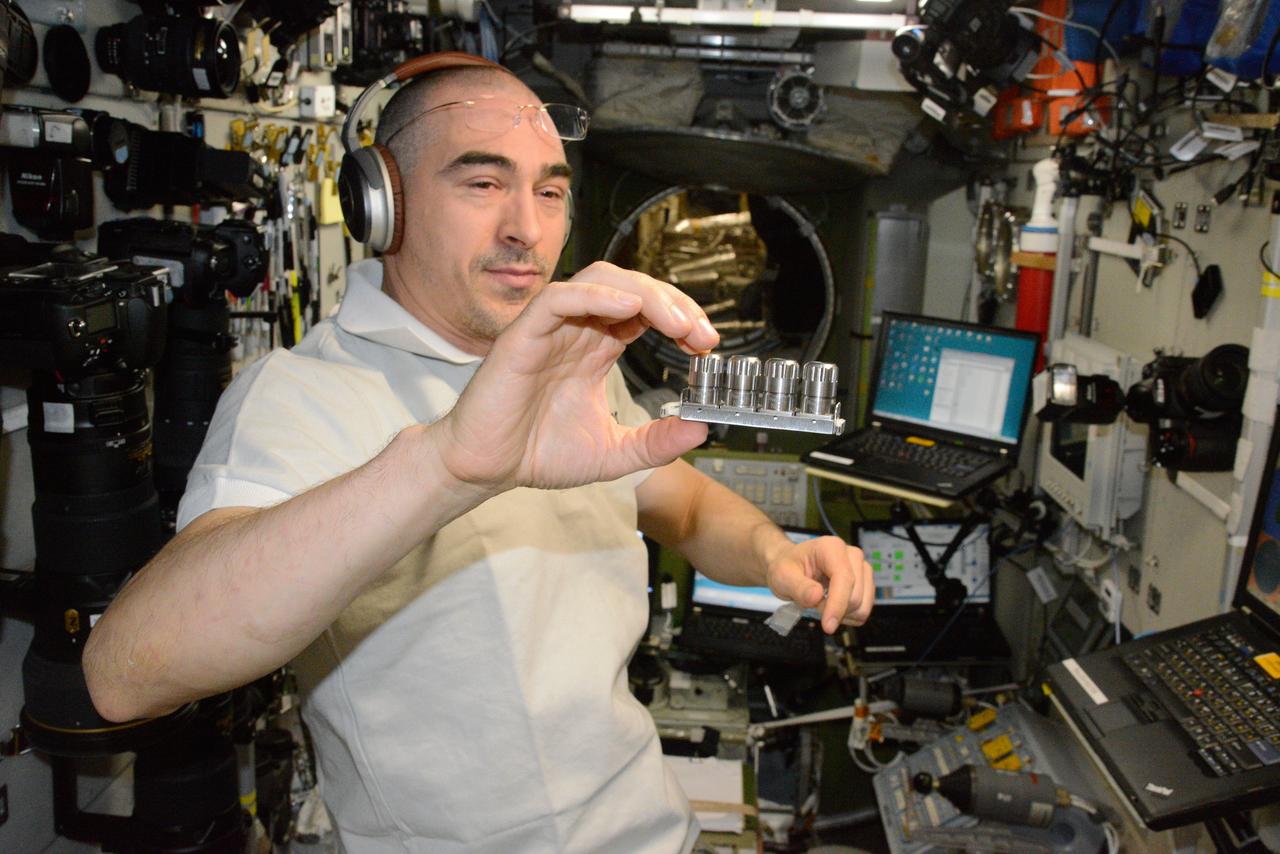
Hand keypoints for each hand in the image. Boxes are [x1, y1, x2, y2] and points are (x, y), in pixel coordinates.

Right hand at [438, 262, 719, 491]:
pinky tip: (629, 308)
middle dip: (673, 302)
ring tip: (676, 321)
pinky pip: (559, 296)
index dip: (681, 317)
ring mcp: (551, 328)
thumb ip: (656, 443)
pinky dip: (595, 294)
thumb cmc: (538, 453)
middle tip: (701, 333)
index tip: (707, 343)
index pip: (646, 311)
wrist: (487, 469)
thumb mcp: (615, 452)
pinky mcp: (524, 334)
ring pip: (600, 278)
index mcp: (597, 348)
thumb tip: (701, 430)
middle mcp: (577, 330)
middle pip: (632, 286)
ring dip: (645, 293)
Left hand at [765, 536, 873, 633]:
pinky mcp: (866, 583)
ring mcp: (862, 569)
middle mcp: (852, 555)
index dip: (837, 605)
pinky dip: (848, 616)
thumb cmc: (789, 567)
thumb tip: (816, 596)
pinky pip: (863, 611)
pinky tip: (833, 606)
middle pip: (855, 596)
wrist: (793, 566)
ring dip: (842, 614)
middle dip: (834, 609)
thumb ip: (799, 587)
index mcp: (832, 547)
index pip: (844, 578)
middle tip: (813, 602)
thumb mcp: (783, 576)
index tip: (828, 626)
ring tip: (822, 603)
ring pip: (862, 606)